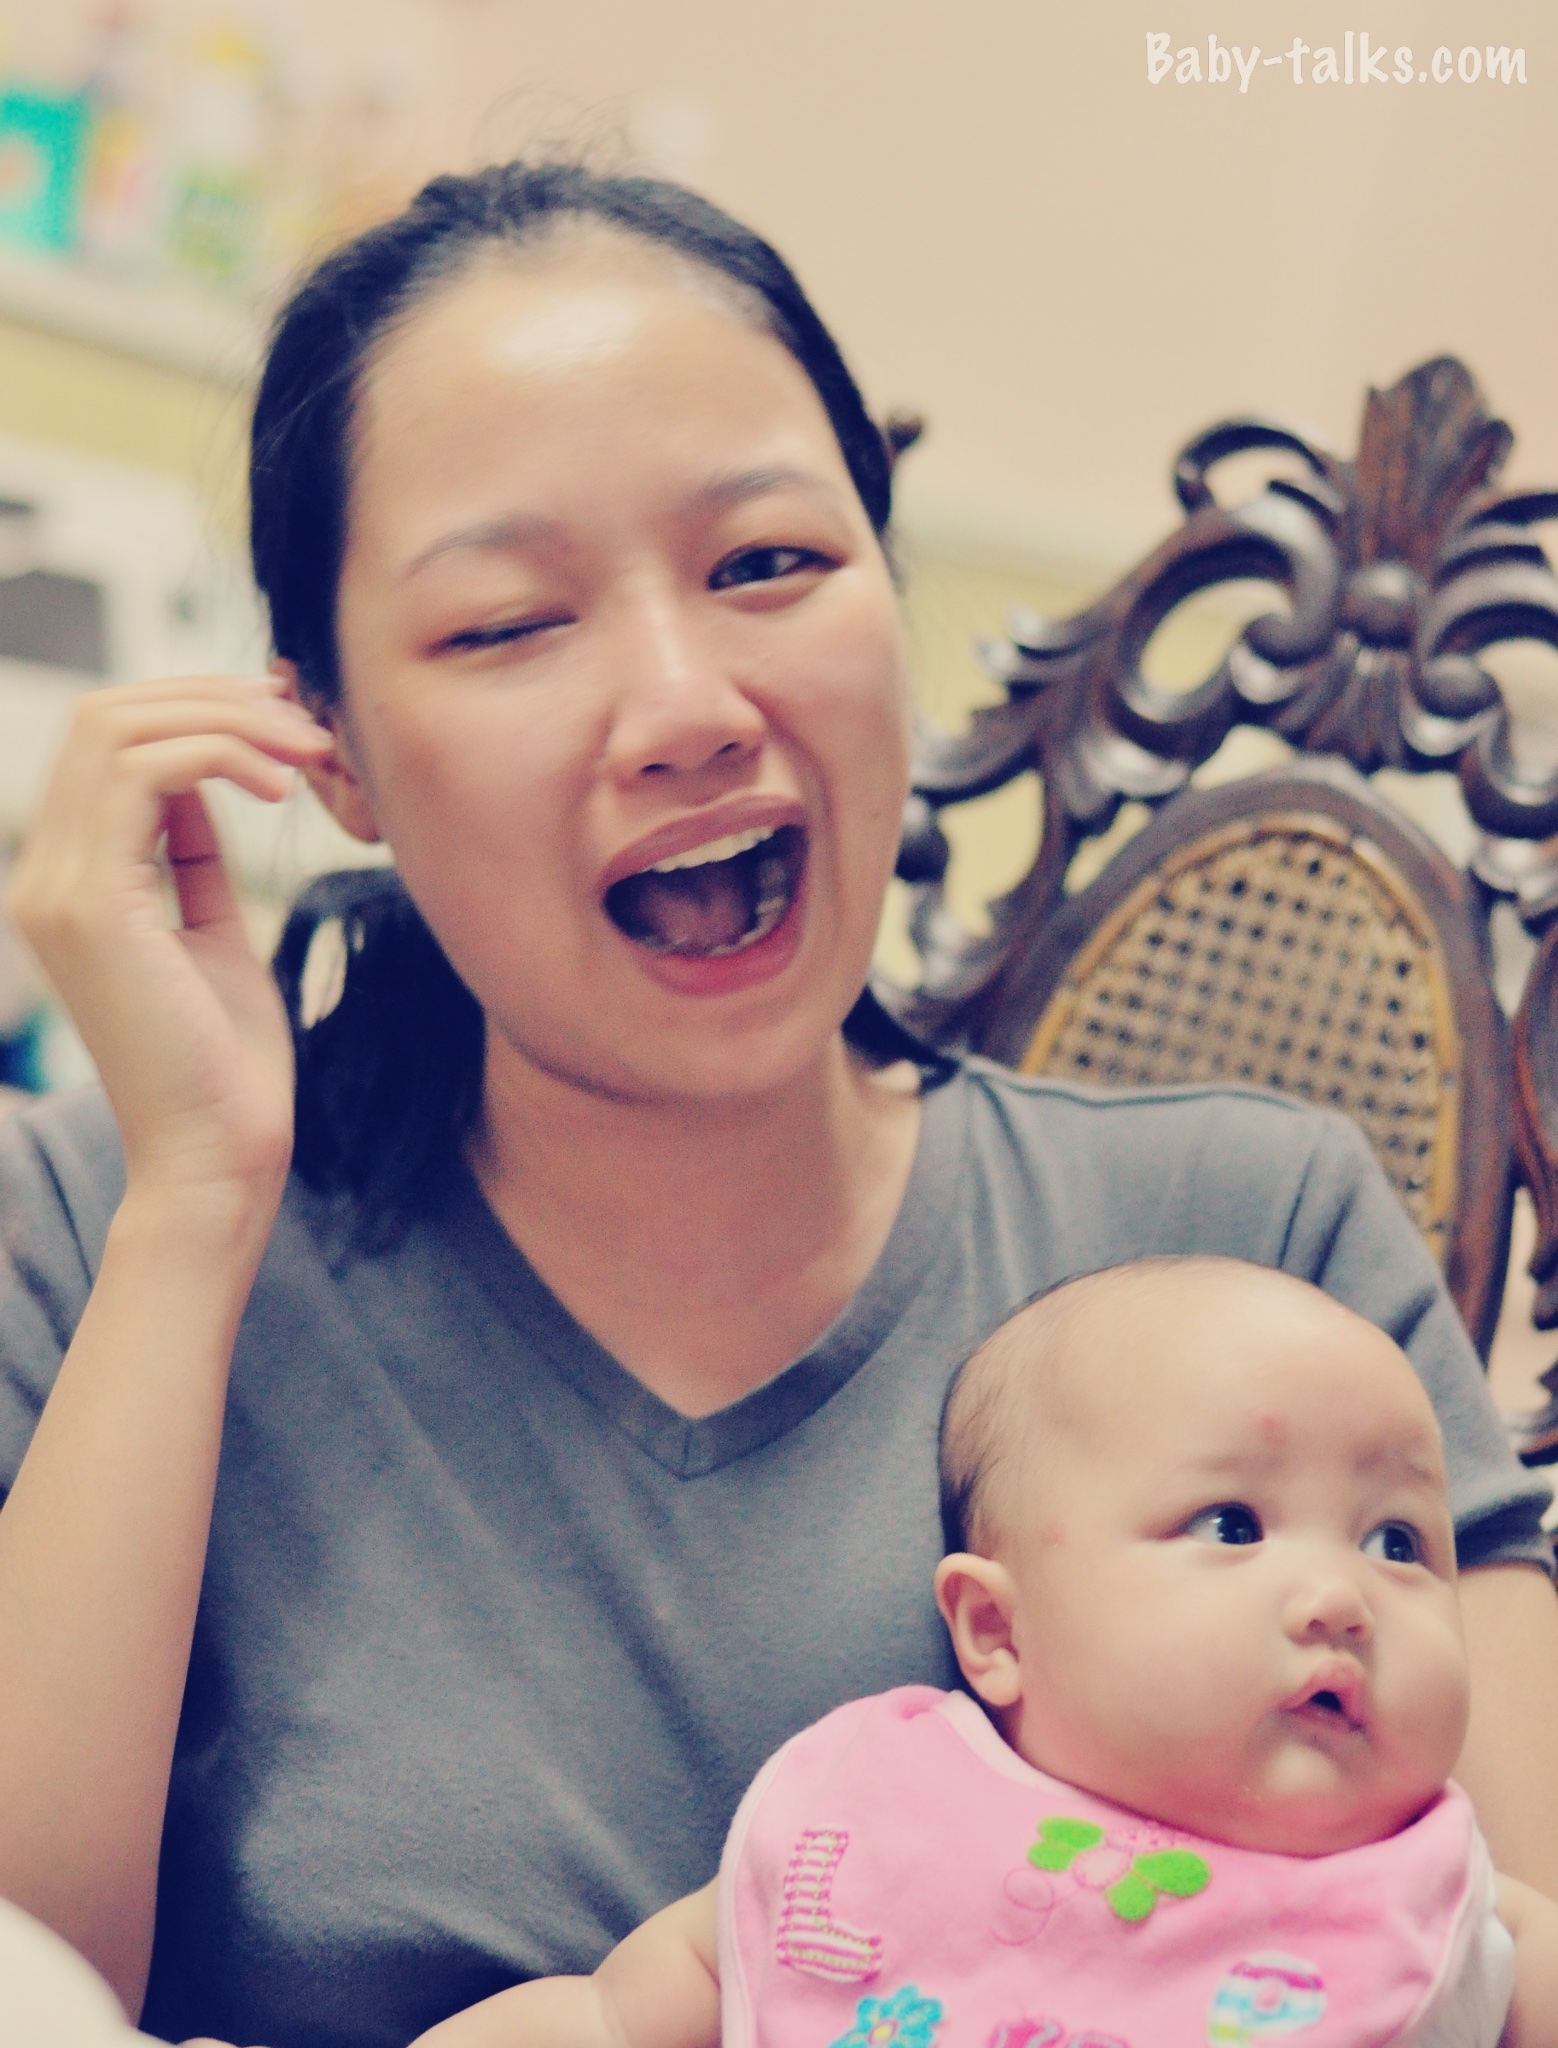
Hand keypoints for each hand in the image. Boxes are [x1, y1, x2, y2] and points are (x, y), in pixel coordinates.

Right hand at [5, 676, 333, 1214]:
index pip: (105, 741)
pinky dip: (221, 756)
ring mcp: (57, 889)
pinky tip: (279, 787)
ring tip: (305, 751)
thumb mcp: (211, 932)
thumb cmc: (227, 1061)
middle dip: (215, 698)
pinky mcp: (93, 907)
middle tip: (304, 724)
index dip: (195, 708)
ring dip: (229, 721)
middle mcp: (44, 876)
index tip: (282, 720)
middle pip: (104, 715)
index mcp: (68, 880)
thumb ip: (189, 855)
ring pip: (119, 728)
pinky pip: (145, 773)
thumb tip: (206, 775)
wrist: (218, 1154)